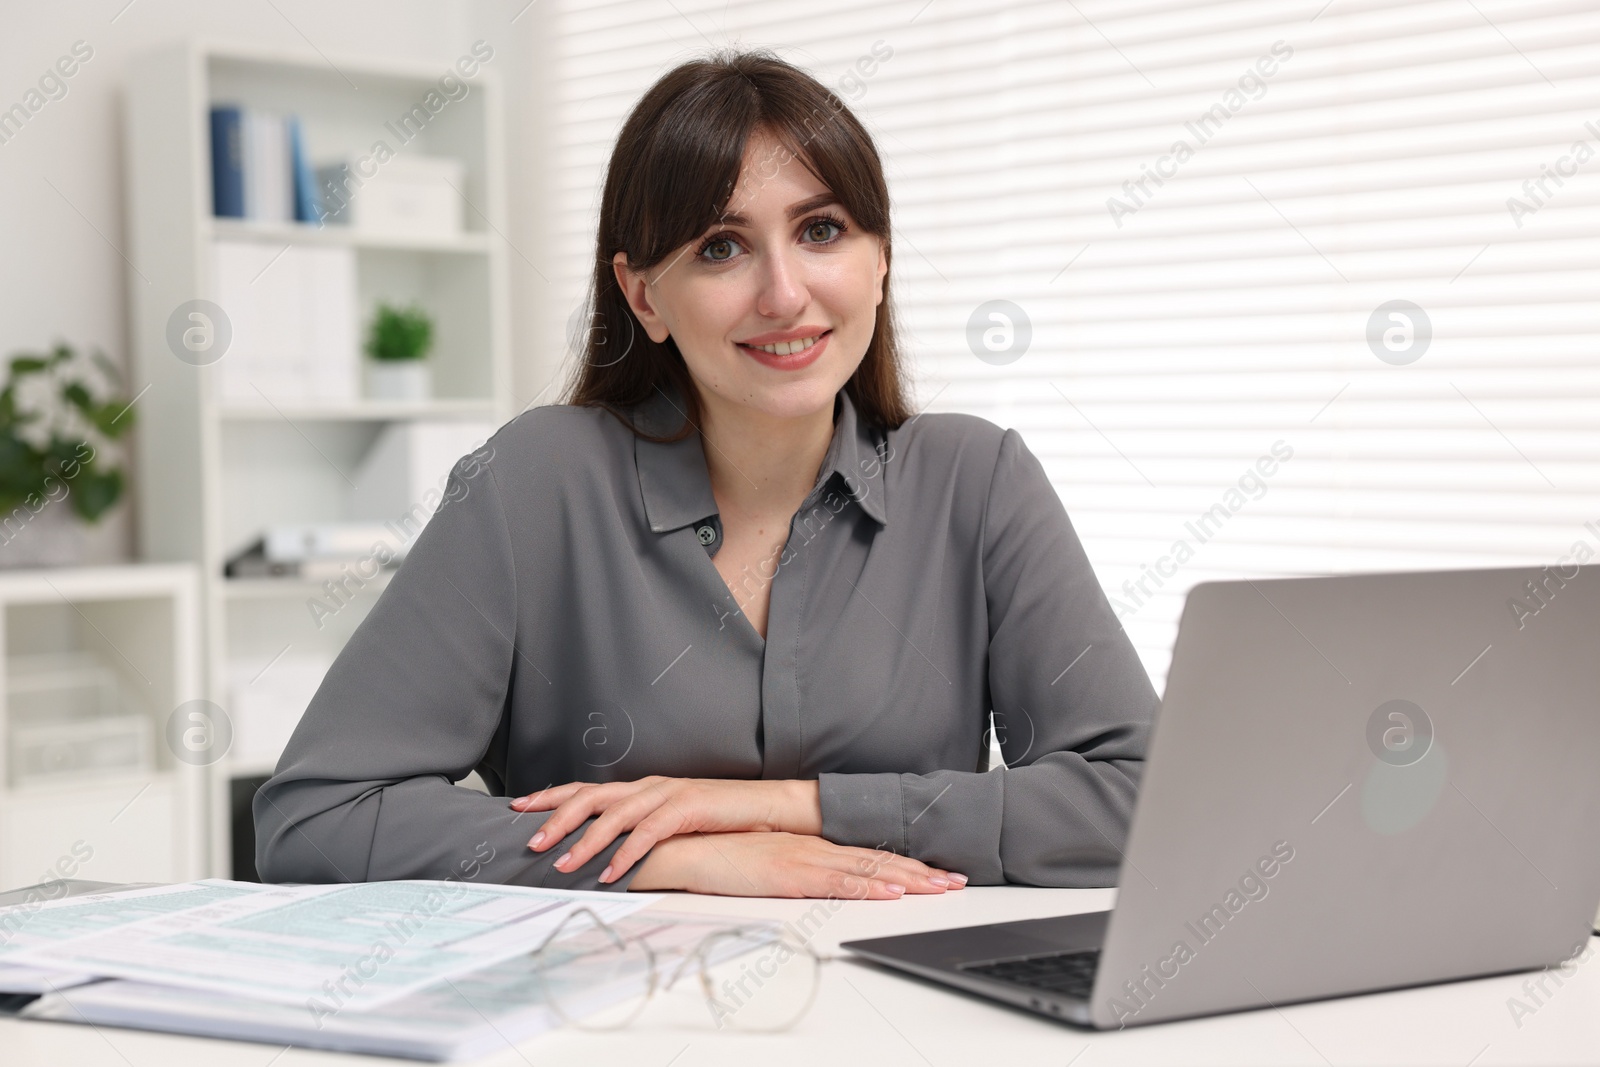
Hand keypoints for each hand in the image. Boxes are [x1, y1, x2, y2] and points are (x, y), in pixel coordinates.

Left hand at [509, 776, 822, 883]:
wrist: (766, 808)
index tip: (520, 808)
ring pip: (614, 815)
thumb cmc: (720, 818)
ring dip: (585, 842)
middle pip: (591, 795)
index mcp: (642, 787)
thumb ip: (643, 828)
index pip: (588, 787)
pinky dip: (626, 853)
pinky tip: (610, 873)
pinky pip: (648, 833)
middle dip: (556, 818)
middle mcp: (649, 786)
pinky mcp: (687, 808)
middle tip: (530, 841)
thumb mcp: (674, 822)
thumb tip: (608, 850)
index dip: (552, 796)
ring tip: (562, 865)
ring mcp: (668, 794)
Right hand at [626, 831, 967, 896]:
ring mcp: (805, 858)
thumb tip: (825, 882)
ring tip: (939, 886)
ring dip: (907, 878)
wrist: (687, 848)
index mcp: (813, 845)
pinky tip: (890, 890)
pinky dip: (867, 885)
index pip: (869, 854)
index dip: (906, 864)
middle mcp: (816, 847)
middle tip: (956, 880)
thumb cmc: (722, 856)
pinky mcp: (790, 873)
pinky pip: (836, 882)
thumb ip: (798, 870)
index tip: (936, 873)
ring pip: (867, 869)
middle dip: (921, 872)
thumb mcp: (768, 863)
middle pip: (878, 860)